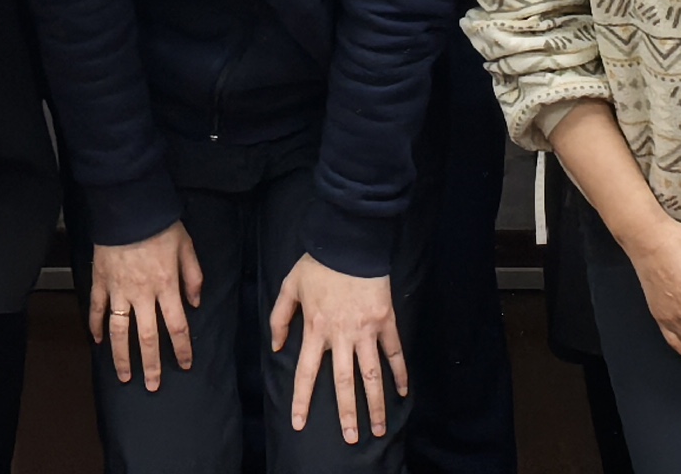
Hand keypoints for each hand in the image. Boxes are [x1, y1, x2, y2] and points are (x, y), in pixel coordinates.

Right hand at [89, 227, 201, 389]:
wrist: (128, 205)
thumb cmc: (160, 223)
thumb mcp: (187, 246)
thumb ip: (193, 276)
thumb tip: (196, 303)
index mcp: (166, 286)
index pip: (177, 326)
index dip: (182, 348)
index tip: (185, 364)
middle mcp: (142, 294)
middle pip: (148, 337)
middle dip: (151, 365)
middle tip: (152, 386)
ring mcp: (118, 290)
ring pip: (120, 331)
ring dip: (121, 356)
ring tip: (124, 376)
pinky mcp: (100, 281)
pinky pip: (96, 309)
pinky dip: (95, 326)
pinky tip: (97, 341)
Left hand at [269, 255, 405, 442]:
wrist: (350, 241)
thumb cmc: (318, 263)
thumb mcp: (289, 287)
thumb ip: (280, 318)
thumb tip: (278, 348)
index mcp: (316, 328)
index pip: (306, 373)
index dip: (302, 400)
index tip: (300, 423)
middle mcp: (341, 335)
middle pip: (344, 381)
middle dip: (347, 413)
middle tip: (350, 438)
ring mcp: (366, 330)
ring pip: (371, 374)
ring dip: (376, 403)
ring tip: (379, 429)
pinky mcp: (385, 321)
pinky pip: (394, 352)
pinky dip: (400, 372)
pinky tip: (402, 391)